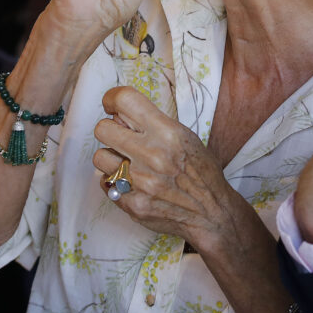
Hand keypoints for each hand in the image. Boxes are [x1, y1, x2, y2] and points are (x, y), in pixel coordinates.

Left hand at [93, 86, 242, 249]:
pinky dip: (116, 182)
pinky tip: (133, 184)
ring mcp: (141, 181)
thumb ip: (153, 124)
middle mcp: (152, 154)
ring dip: (112, 159)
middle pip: (102, 129)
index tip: (112, 106)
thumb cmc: (200, 172)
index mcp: (168, 132)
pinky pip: (106, 183)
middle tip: (121, 139)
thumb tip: (118, 115)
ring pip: (100, 157)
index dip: (112, 99)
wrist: (211, 212)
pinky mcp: (133, 204)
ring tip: (129, 164)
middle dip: (110, 131)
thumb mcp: (185, 137)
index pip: (125, 100)